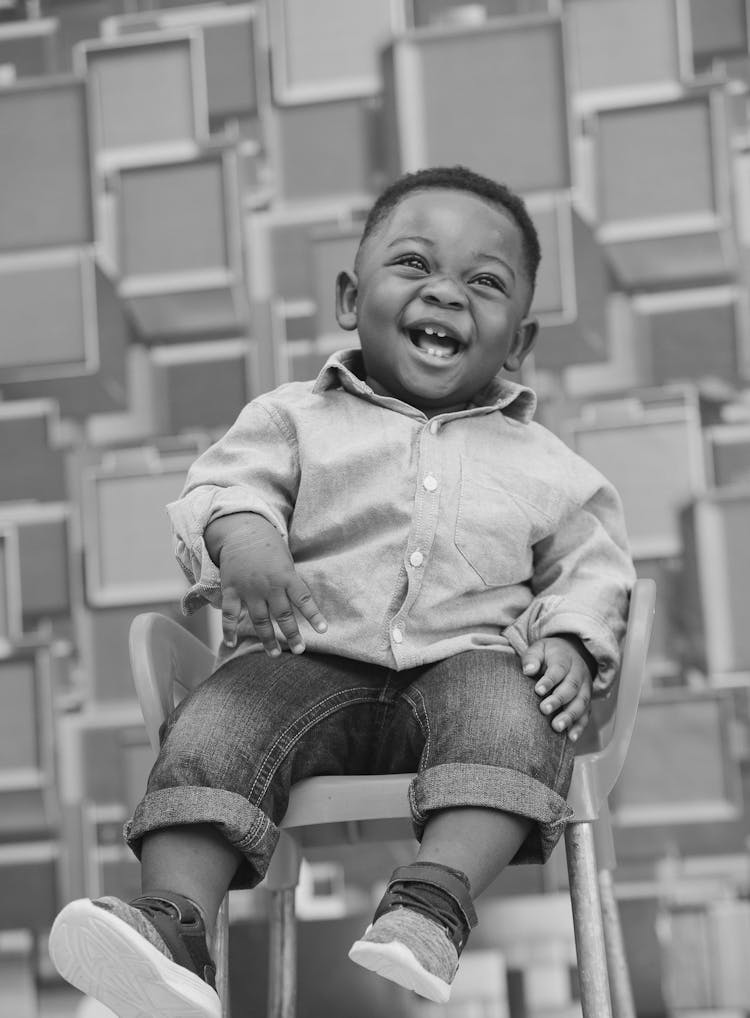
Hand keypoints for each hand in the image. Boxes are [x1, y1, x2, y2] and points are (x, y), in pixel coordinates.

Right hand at [205, 514, 326, 654]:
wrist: (242, 531)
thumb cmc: (269, 547)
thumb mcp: (286, 561)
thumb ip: (290, 582)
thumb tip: (299, 606)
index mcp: (286, 576)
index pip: (303, 599)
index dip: (314, 615)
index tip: (323, 630)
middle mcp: (269, 585)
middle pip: (282, 615)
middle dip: (292, 634)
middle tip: (299, 650)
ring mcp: (249, 589)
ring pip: (259, 620)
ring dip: (268, 639)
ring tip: (275, 654)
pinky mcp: (231, 590)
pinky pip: (230, 614)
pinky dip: (229, 630)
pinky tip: (231, 643)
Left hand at [521, 635, 594, 742]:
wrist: (572, 653)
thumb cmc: (549, 654)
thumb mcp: (539, 649)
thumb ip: (532, 658)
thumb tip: (528, 670)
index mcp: (565, 659)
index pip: (558, 669)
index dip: (549, 680)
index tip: (538, 690)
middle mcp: (578, 673)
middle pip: (571, 687)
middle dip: (558, 699)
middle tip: (544, 709)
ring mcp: (585, 688)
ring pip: (581, 702)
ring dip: (570, 716)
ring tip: (556, 727)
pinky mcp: (586, 701)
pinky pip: (586, 714)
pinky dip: (580, 726)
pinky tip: (571, 737)